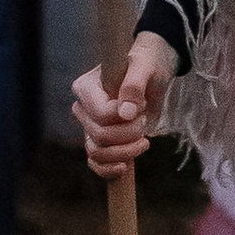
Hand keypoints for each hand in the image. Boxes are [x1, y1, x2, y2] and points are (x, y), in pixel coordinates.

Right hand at [73, 32, 177, 176]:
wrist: (151, 74)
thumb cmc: (146, 65)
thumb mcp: (145, 67)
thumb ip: (134, 85)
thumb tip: (126, 113)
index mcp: (86, 87)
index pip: (101, 115)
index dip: (124, 118)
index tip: (141, 106)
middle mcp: (83, 108)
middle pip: (99, 136)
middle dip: (128, 135)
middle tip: (144, 120)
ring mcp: (90, 126)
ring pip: (97, 152)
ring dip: (124, 153)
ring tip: (143, 141)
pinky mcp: (99, 140)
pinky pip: (95, 163)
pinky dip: (108, 169)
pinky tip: (125, 166)